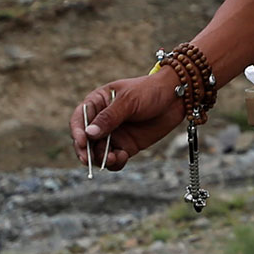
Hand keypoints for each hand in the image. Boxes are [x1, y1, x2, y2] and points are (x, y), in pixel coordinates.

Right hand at [70, 73, 184, 170]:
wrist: (175, 98)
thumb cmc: (150, 91)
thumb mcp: (129, 101)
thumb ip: (109, 117)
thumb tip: (89, 134)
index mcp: (98, 103)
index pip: (79, 119)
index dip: (77, 131)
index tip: (82, 141)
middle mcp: (102, 121)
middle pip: (86, 140)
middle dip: (85, 151)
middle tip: (88, 159)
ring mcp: (114, 134)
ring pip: (99, 152)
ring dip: (100, 158)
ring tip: (111, 158)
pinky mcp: (127, 146)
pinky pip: (115, 158)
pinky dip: (115, 162)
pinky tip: (121, 158)